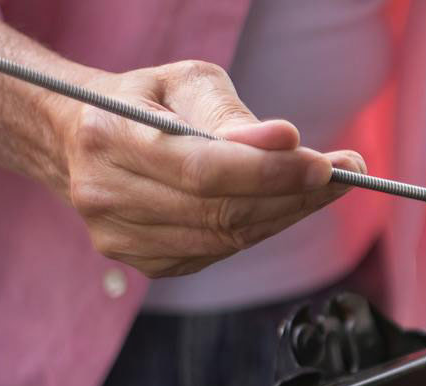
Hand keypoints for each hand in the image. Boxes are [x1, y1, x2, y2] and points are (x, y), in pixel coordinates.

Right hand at [50, 60, 362, 276]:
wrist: (80, 140)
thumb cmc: (144, 102)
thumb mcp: (183, 83)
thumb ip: (229, 114)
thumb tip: (282, 141)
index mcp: (109, 136)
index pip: (203, 168)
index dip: (269, 171)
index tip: (325, 164)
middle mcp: (105, 193)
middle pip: (219, 209)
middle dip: (293, 194)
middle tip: (344, 173)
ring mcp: (118, 236)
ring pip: (224, 237)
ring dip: (285, 213)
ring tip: (323, 186)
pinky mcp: (142, 262)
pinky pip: (217, 252)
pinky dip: (258, 229)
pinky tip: (282, 205)